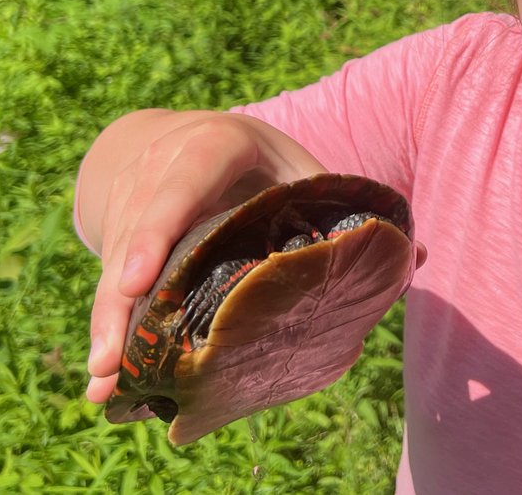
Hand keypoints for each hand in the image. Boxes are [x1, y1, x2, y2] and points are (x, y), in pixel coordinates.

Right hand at [80, 110, 326, 402]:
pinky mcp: (117, 230)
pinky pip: (107, 282)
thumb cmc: (263, 162)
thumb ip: (344, 208)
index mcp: (216, 145)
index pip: (182, 182)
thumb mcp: (297, 168)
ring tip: (104, 383)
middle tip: (111, 359)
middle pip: (136, 236)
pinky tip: (101, 380)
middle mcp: (161, 167)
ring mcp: (132, 198)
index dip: (157, 230)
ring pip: (114, 264)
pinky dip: (105, 329)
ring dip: (106, 326)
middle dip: (119, 300)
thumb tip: (419, 259)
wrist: (190, 137)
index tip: (137, 282)